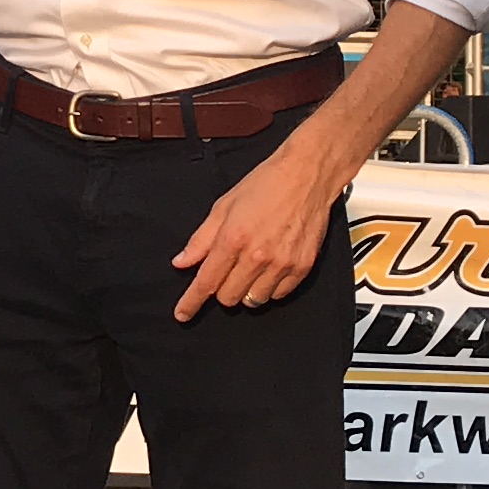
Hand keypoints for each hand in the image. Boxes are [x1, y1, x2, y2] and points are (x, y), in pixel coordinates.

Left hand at [171, 132, 345, 320]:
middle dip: (222, 288)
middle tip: (227, 269)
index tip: (182, 314)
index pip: (205, 282)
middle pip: (228, 297)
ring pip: (253, 300)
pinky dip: (270, 287)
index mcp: (233, 239)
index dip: (190, 302)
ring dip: (246, 289)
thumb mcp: (223, 206)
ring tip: (251, 266)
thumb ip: (201, 239)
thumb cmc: (266, 184)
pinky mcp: (302, 267)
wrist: (306, 175)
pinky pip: (279, 295)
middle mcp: (257, 256)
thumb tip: (182, 262)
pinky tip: (270, 267)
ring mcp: (282, 264)